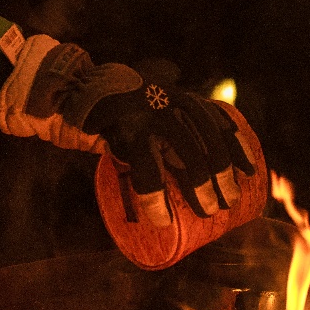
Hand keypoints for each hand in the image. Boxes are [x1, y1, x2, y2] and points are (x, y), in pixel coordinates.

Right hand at [0, 35, 255, 225]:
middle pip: (205, 136)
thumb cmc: (102, 112)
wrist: (59, 92)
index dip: (235, 143)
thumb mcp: (137, 111)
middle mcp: (163, 98)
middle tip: (228, 203)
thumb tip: (183, 170)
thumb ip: (157, 129)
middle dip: (222, 172)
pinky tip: (160, 217)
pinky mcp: (119, 127)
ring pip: (184, 148)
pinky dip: (153, 196)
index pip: (213, 115)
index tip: (250, 170)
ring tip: (207, 211)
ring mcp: (143, 110)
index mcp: (171, 95)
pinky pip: (143, 165)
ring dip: (200, 184)